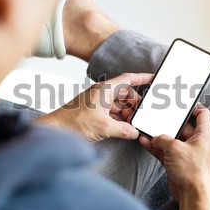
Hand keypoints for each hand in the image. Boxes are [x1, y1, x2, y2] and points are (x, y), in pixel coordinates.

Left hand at [35, 73, 152, 141]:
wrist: (54, 130)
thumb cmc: (72, 123)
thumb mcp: (103, 127)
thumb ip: (123, 130)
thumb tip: (134, 132)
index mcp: (104, 89)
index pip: (128, 79)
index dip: (142, 77)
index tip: (154, 78)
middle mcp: (101, 93)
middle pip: (126, 95)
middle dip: (135, 105)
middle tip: (141, 117)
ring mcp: (97, 103)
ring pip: (119, 105)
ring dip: (127, 115)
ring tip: (131, 126)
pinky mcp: (94, 112)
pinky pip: (112, 113)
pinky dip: (119, 120)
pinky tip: (123, 129)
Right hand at [139, 105, 209, 209]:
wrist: (193, 196)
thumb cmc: (193, 172)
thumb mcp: (175, 148)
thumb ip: (163, 139)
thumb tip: (157, 137)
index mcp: (204, 135)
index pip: (203, 114)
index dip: (193, 107)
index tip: (182, 103)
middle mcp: (197, 143)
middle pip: (183, 127)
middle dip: (169, 123)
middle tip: (158, 116)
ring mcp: (187, 154)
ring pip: (171, 140)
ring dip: (159, 136)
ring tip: (147, 130)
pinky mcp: (178, 164)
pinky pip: (165, 151)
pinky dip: (156, 147)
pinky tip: (145, 142)